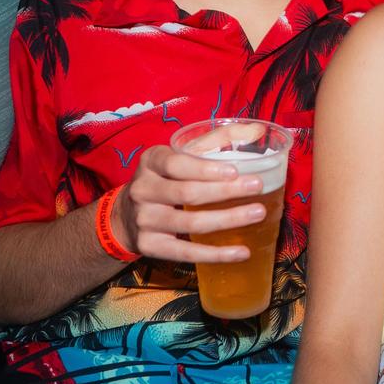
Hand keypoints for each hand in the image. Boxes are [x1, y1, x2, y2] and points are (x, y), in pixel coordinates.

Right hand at [115, 143, 268, 262]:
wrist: (125, 217)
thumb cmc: (163, 180)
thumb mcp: (177, 154)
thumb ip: (213, 141)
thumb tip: (256, 129)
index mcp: (150, 162)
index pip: (176, 163)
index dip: (205, 169)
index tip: (235, 171)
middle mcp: (143, 190)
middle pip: (187, 192)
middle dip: (225, 191)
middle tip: (257, 186)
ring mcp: (145, 220)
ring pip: (191, 223)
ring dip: (228, 220)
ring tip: (258, 213)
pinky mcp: (150, 247)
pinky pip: (186, 252)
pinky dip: (216, 254)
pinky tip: (242, 252)